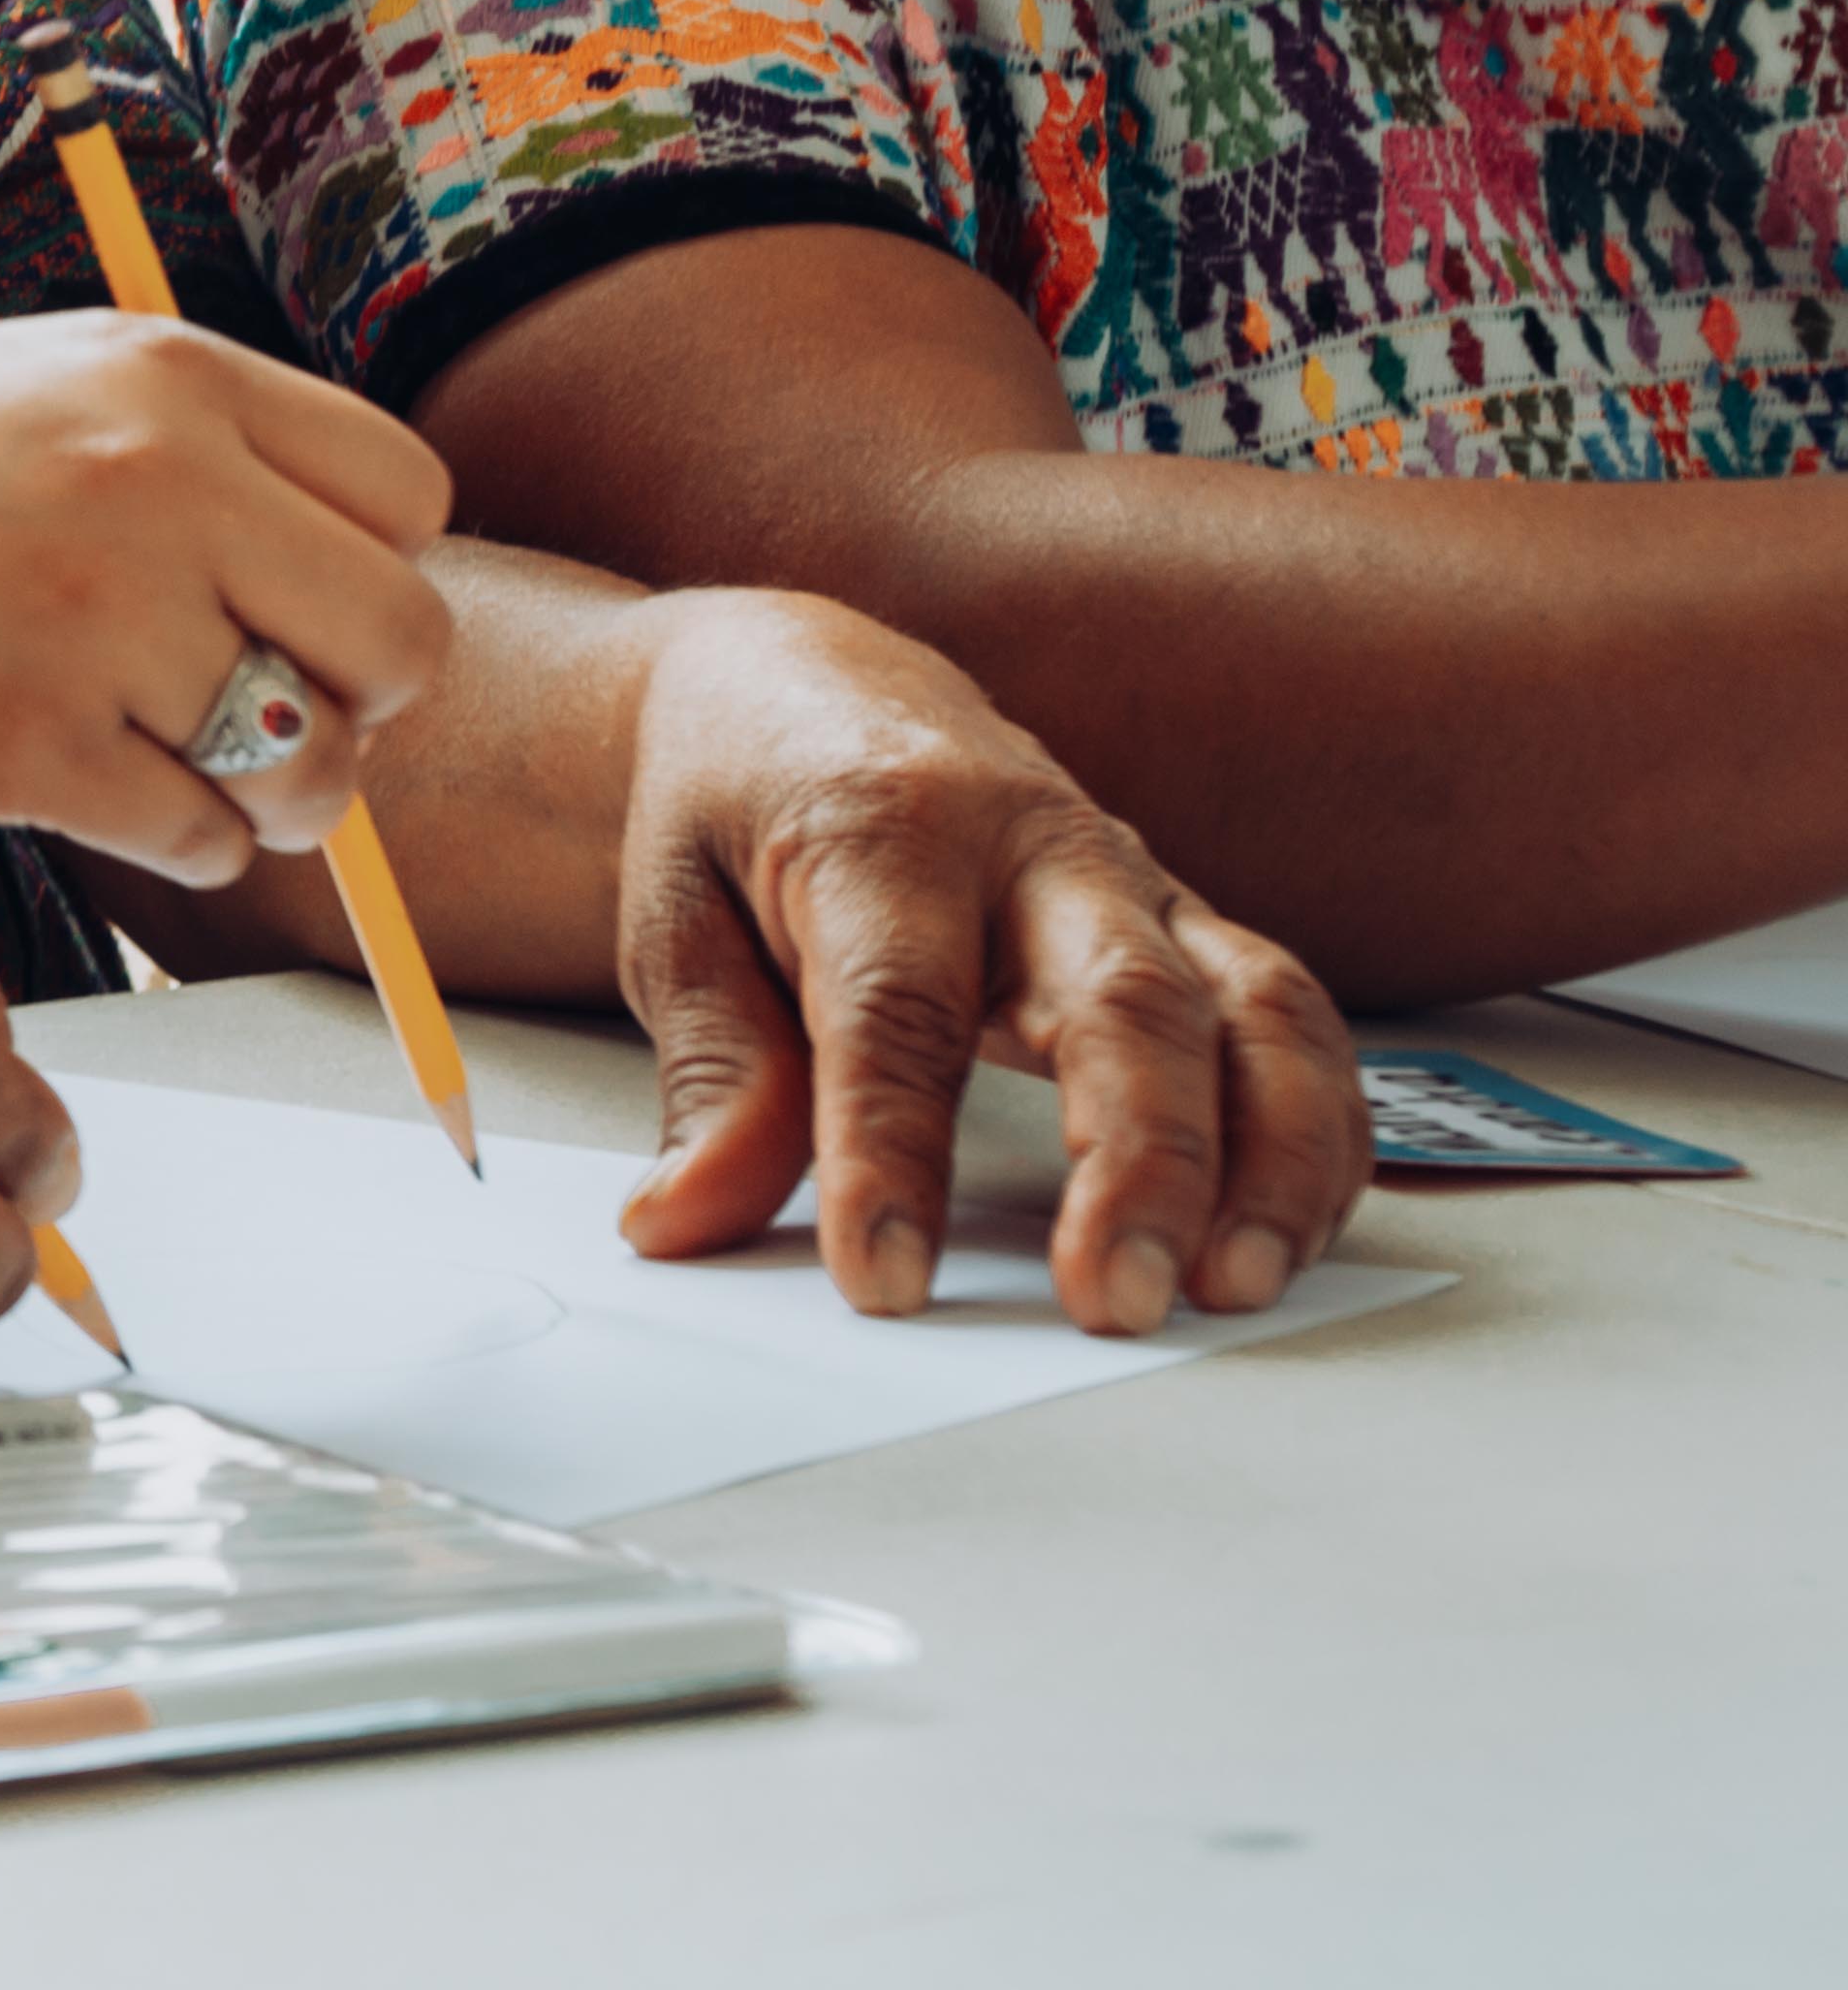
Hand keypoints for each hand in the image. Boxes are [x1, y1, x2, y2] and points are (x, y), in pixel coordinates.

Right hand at [0, 317, 457, 881]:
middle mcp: (157, 479)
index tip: (296, 613)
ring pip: (312, 764)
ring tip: (178, 771)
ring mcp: (99, 614)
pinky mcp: (32, 741)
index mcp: (164, 374)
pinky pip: (203, 841)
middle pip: (403, 638)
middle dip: (357, 705)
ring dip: (269, 798)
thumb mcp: (31, 389)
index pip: (406, 491)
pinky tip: (91, 795)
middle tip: (267, 718)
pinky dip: (173, 846)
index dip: (367, 572)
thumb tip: (334, 576)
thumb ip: (187, 448)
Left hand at [595, 589, 1365, 1331]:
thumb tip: (688, 1216)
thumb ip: (711, 1072)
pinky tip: (1286, 1235)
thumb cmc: (739, 803)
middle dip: (1142, 1164)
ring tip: (1232, 1286)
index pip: (898, 1009)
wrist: (806, 686)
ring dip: (1266, 1161)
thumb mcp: (674, 914)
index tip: (886, 1277)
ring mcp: (1133, 882)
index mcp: (882, 826)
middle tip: (1117, 1302)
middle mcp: (1035, 844)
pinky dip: (1316, 1137)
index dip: (894, 1153)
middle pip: (1126, 1001)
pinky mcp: (1189, 927)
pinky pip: (1295, 1026)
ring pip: (1254, 1010)